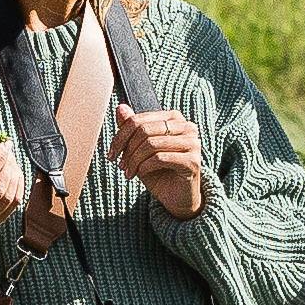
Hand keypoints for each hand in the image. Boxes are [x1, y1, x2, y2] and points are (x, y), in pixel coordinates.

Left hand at [108, 103, 209, 218]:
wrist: (177, 197)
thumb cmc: (160, 172)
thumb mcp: (140, 149)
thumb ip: (132, 128)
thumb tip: (120, 108)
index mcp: (174, 118)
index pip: (139, 120)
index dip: (120, 136)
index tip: (111, 153)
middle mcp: (186, 127)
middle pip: (144, 130)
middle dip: (127, 149)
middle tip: (121, 164)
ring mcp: (192, 143)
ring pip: (151, 144)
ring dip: (134, 160)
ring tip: (129, 172)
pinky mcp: (192, 161)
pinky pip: (160, 158)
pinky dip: (145, 167)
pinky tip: (141, 173)